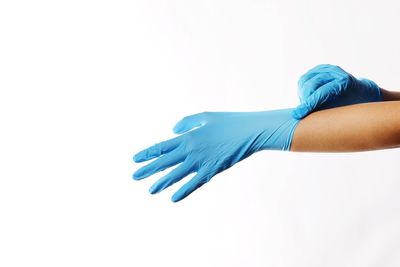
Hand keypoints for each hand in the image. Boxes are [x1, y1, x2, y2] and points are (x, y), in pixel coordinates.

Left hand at [133, 109, 299, 201]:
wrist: (249, 131)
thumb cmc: (229, 122)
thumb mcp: (206, 116)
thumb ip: (187, 122)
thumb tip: (172, 131)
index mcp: (188, 136)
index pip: (162, 147)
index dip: (148, 153)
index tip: (135, 159)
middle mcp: (190, 150)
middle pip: (164, 162)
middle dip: (148, 169)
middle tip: (134, 176)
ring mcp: (200, 161)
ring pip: (176, 174)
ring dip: (162, 182)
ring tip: (150, 190)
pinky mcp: (212, 170)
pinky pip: (194, 183)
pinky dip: (184, 191)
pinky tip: (173, 198)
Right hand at [292, 64, 381, 118]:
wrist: (361, 93)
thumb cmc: (351, 107)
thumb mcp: (341, 113)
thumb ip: (324, 114)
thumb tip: (304, 120)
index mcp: (344, 82)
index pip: (320, 93)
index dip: (307, 105)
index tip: (297, 115)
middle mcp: (335, 72)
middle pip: (309, 86)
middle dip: (304, 100)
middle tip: (304, 112)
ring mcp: (326, 68)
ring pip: (304, 81)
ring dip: (302, 95)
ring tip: (307, 105)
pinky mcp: (319, 69)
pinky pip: (304, 79)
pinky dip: (302, 89)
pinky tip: (307, 97)